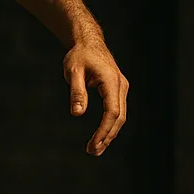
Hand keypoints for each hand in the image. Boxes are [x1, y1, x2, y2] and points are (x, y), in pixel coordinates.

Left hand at [63, 35, 128, 155]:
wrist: (88, 41)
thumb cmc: (79, 55)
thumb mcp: (73, 71)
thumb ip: (76, 91)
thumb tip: (77, 113)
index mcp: (111, 81)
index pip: (112, 112)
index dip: (104, 130)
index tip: (94, 144)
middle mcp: (120, 86)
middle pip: (118, 118)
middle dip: (107, 136)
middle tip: (93, 152)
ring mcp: (121, 88)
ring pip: (119, 116)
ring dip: (109, 133)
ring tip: (96, 150)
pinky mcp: (117, 90)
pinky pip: (116, 111)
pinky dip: (110, 125)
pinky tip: (101, 136)